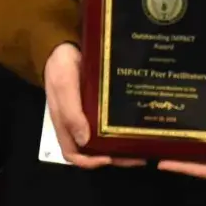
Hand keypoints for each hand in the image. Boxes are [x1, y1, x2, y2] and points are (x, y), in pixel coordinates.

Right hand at [45, 43, 143, 167]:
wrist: (66, 43)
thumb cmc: (61, 66)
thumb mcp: (64, 86)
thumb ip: (71, 113)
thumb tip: (85, 141)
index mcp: (65, 124)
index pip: (74, 154)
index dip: (90, 161)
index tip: (109, 159)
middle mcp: (79, 123)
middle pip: (95, 150)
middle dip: (115, 156)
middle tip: (138, 156)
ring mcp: (90, 114)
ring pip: (106, 138)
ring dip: (123, 144)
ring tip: (144, 144)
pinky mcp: (101, 104)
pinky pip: (112, 121)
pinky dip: (124, 127)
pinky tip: (139, 124)